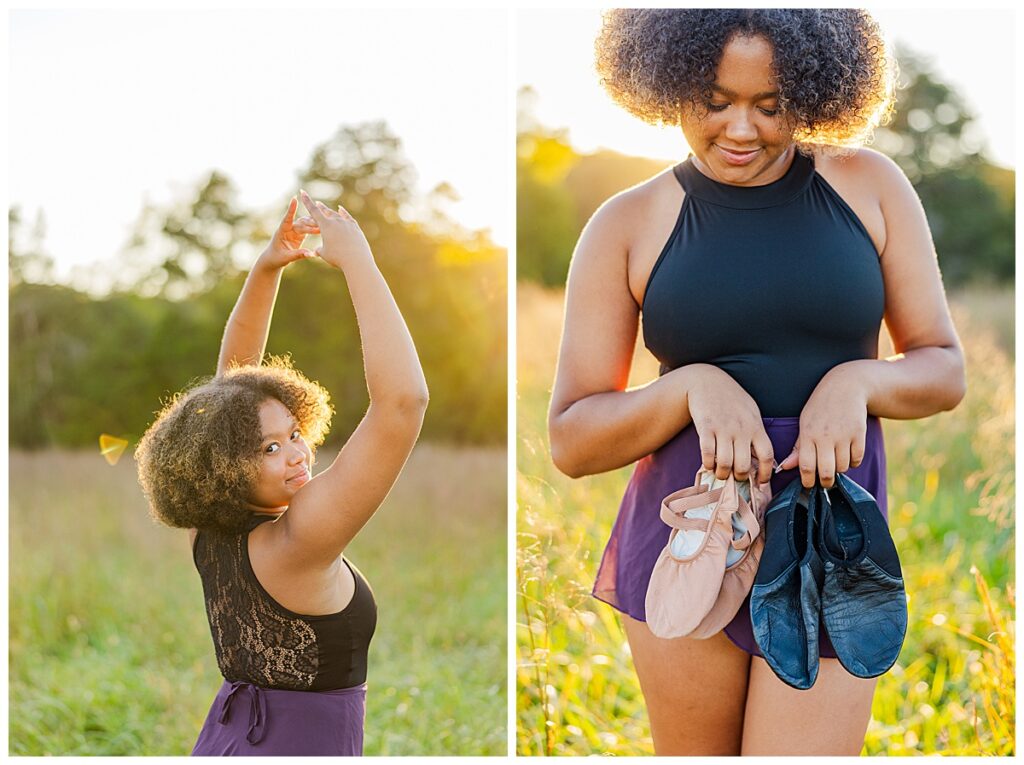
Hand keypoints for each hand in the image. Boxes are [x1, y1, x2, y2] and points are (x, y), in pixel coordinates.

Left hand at [257, 197, 320, 270]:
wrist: (273, 260)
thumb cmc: (276, 258)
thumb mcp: (286, 258)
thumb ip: (298, 254)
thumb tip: (310, 254)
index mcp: (281, 232)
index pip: (287, 219)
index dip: (291, 210)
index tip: (294, 199)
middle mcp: (288, 229)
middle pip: (300, 223)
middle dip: (310, 223)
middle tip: (320, 224)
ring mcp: (294, 231)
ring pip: (305, 224)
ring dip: (314, 224)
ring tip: (323, 226)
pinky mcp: (299, 234)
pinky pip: (308, 229)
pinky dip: (315, 228)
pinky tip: (324, 229)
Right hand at [299, 190, 372, 270]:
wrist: (357, 260)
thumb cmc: (338, 258)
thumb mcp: (324, 254)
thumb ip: (319, 249)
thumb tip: (317, 251)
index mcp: (325, 225)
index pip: (313, 211)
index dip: (307, 201)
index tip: (302, 192)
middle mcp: (336, 221)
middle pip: (326, 211)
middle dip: (320, 207)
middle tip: (316, 203)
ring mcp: (346, 223)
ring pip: (336, 214)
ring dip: (330, 211)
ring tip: (326, 209)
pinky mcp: (355, 227)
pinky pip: (347, 217)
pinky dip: (343, 213)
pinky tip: (340, 210)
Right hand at [686, 364, 774, 484]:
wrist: (707, 381)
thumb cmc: (732, 398)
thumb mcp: (751, 412)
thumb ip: (756, 433)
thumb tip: (760, 459)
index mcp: (756, 427)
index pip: (767, 456)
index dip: (765, 474)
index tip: (761, 482)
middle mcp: (741, 430)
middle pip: (744, 465)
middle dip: (740, 477)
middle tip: (736, 476)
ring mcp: (723, 429)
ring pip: (725, 463)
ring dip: (722, 474)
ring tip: (721, 473)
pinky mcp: (706, 428)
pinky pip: (707, 454)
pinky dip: (708, 464)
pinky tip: (708, 464)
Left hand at [778, 364, 868, 487]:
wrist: (846, 387)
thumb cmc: (820, 408)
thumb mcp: (805, 423)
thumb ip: (798, 447)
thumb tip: (785, 467)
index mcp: (808, 434)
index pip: (806, 465)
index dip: (807, 480)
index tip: (808, 484)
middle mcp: (825, 436)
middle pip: (826, 472)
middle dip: (825, 482)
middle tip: (824, 481)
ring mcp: (844, 436)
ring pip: (843, 467)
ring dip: (840, 469)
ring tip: (836, 460)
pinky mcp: (860, 434)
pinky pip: (857, 460)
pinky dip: (853, 462)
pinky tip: (848, 453)